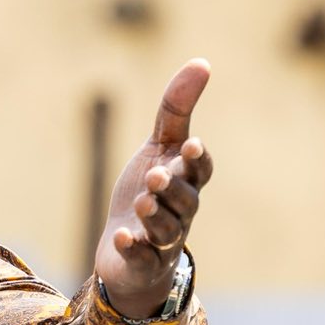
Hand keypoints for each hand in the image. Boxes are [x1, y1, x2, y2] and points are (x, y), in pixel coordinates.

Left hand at [95, 58, 213, 319]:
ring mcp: (162, 240)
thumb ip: (177, 108)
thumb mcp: (159, 146)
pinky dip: (134, 249)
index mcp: (186, 181)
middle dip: (172, 189)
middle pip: (186, 201)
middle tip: (154, 178)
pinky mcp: (143, 262)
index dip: (197, 159)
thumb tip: (202, 62)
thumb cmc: (148, 189)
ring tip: (142, 203)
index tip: (190, 145)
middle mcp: (180, 211)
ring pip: (168, 231)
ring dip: (156, 217)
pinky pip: (143, 259)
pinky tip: (122, 238)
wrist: (126, 247)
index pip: (200, 170)